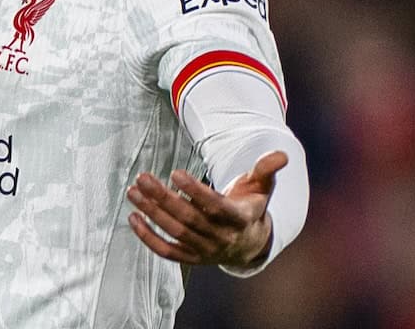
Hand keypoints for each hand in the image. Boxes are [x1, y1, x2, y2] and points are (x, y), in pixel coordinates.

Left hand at [126, 150, 286, 268]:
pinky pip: (167, 251)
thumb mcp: (262, 187)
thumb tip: (282, 154)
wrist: (250, 244)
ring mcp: (205, 251)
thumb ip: (267, 169)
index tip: (176, 173)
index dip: (195, 191)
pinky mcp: (191, 259)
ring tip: (133, 191)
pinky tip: (133, 218)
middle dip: (163, 198)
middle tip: (143, 178)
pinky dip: (148, 238)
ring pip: (175, 233)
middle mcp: (222, 238)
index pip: (215, 206)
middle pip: (188, 219)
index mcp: (240, 219)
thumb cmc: (251, 207)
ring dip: (152, 213)